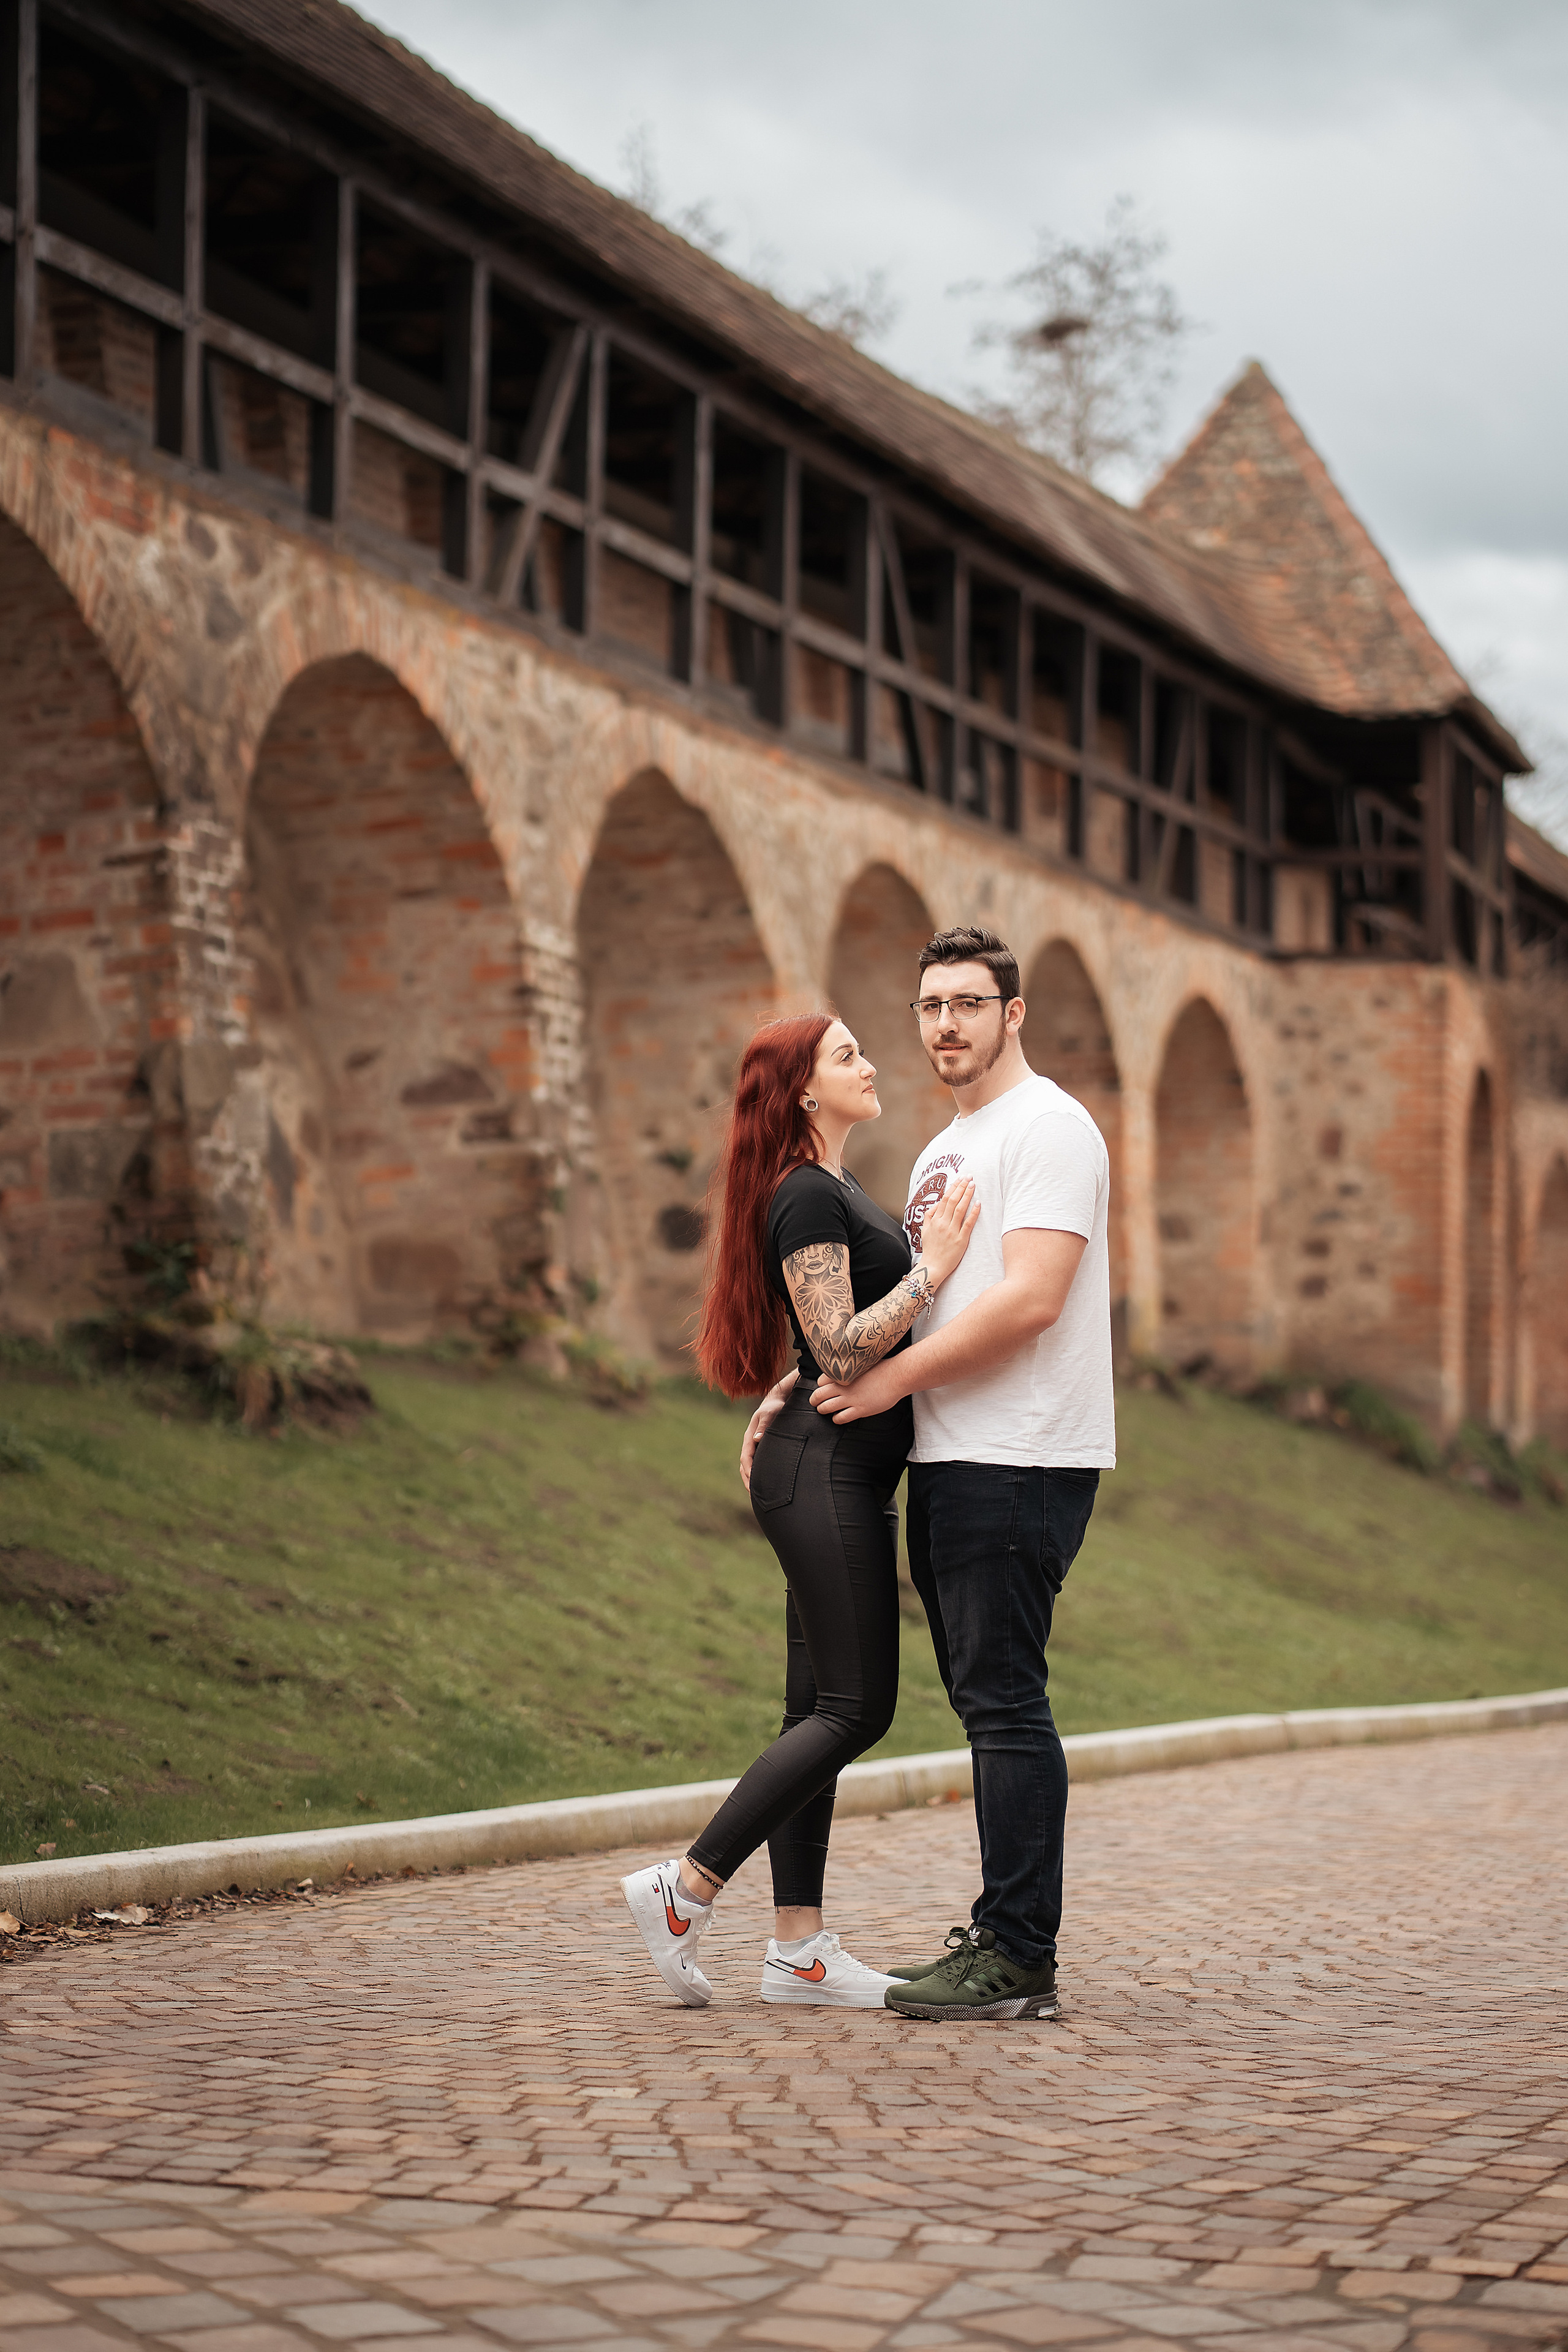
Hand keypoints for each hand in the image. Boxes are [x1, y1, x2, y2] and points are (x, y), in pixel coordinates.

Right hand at [740, 1370, 796, 1487]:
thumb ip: (763, 1426)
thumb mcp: (769, 1414)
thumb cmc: (774, 1407)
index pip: (745, 1458)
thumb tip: (756, 1439)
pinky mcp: (762, 1447)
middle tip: (753, 1495)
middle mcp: (751, 1443)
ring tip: (757, 1494)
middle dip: (747, 1480)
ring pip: (750, 1466)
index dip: (748, 1472)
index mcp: (749, 1437)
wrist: (778, 1401)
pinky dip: (758, 1474)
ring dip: (752, 1479)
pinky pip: (758, 1463)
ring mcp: (756, 1446)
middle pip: (745, 1465)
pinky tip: (766, 1482)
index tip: (751, 1484)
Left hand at [811, 1357, 906, 1423]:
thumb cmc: (882, 1367)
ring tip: (824, 1410)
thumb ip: (850, 1367)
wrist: (896, 1376)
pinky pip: (840, 1418)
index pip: (821, 1381)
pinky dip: (836, 1419)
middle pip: (819, 1395)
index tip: (823, 1389)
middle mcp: (844, 1386)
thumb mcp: (862, 1362)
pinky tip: (839, 1417)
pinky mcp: (859, 1409)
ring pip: (826, 1408)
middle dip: (815, 1400)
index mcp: (844, 1373)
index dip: (820, 1386)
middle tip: (815, 1402)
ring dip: (823, 1410)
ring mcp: (851, 1399)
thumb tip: (845, 1368)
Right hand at [915, 1176, 979, 1287]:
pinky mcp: (960, 1240)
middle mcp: (942, 1223)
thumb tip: (936, 1203)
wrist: (932, 1267)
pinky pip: (968, 1223)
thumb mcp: (925, 1230)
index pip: (944, 1199)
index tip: (960, 1178)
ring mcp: (951, 1231)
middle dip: (961, 1187)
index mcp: (934, 1220)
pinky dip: (973, 1212)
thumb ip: (929, 1216)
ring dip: (967, 1195)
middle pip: (952, 1201)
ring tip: (973, 1184)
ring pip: (960, 1209)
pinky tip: (978, 1203)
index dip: (953, 1187)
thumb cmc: (930, 1249)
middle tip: (969, 1177)